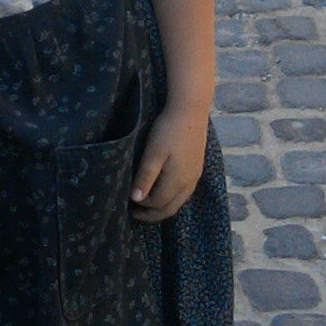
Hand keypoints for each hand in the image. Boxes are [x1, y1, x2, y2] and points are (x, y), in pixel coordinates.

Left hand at [130, 106, 206, 223]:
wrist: (191, 111)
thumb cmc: (168, 130)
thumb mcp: (153, 153)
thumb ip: (145, 177)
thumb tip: (136, 199)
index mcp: (177, 181)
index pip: (158, 203)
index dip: (142, 206)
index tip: (128, 202)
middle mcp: (189, 183)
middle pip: (170, 208)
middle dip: (152, 214)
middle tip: (135, 214)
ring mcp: (195, 176)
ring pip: (179, 201)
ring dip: (162, 206)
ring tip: (146, 204)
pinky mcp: (197, 168)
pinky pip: (184, 192)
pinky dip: (171, 197)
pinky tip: (162, 190)